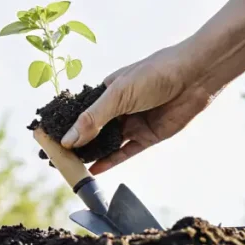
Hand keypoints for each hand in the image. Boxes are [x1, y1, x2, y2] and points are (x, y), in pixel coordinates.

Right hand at [60, 43, 215, 174]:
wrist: (194, 76)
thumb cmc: (155, 74)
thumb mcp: (117, 95)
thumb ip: (93, 119)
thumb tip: (69, 140)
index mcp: (106, 92)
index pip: (81, 114)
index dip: (66, 127)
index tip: (49, 142)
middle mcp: (118, 108)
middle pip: (92, 131)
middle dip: (77, 145)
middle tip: (57, 160)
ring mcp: (133, 123)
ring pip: (107, 143)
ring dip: (92, 155)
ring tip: (72, 168)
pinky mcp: (149, 136)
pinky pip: (126, 152)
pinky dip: (111, 161)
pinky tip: (95, 170)